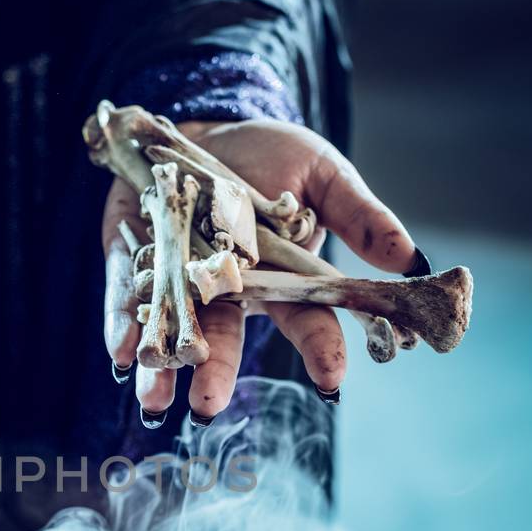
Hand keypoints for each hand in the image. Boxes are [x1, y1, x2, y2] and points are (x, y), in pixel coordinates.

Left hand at [102, 117, 420, 419]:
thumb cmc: (268, 153)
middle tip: (208, 407)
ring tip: (152, 402)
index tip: (332, 381)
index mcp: (280, 277)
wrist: (202, 123)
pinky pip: (126, 296)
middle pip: (225, 337)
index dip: (320, 349)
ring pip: (171, 329)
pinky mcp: (132, 258)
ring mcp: (178, 277)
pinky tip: (121, 351)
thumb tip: (409, 258)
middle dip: (216, 372)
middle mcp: (227, 288)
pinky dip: (121, 324)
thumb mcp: (321, 172)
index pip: (305, 319)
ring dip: (161, 367)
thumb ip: (358, 216)